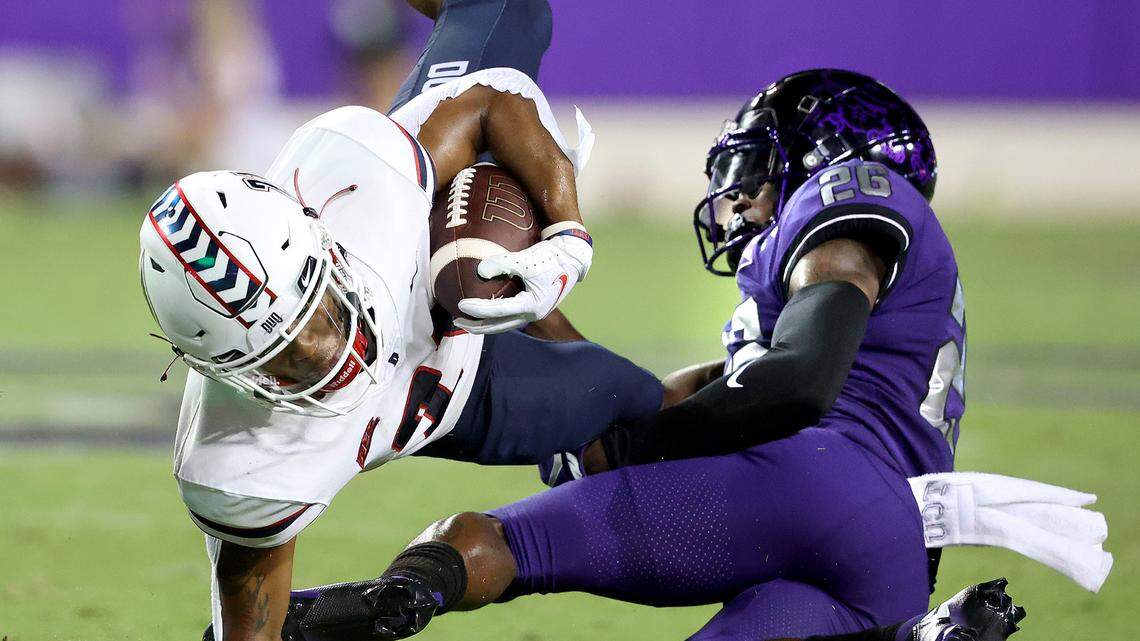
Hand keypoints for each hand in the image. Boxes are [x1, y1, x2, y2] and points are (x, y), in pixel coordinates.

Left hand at [454, 229, 592, 333]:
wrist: (573, 258)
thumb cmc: (552, 256)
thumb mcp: (527, 259)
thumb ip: (503, 263)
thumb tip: (479, 271)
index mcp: (532, 306)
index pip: (498, 311)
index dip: (477, 309)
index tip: (460, 305)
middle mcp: (532, 314)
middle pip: (499, 326)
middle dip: (477, 326)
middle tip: (457, 321)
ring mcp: (534, 312)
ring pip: (504, 324)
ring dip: (485, 323)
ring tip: (467, 319)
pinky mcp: (533, 306)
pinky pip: (510, 316)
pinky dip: (495, 315)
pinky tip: (485, 307)